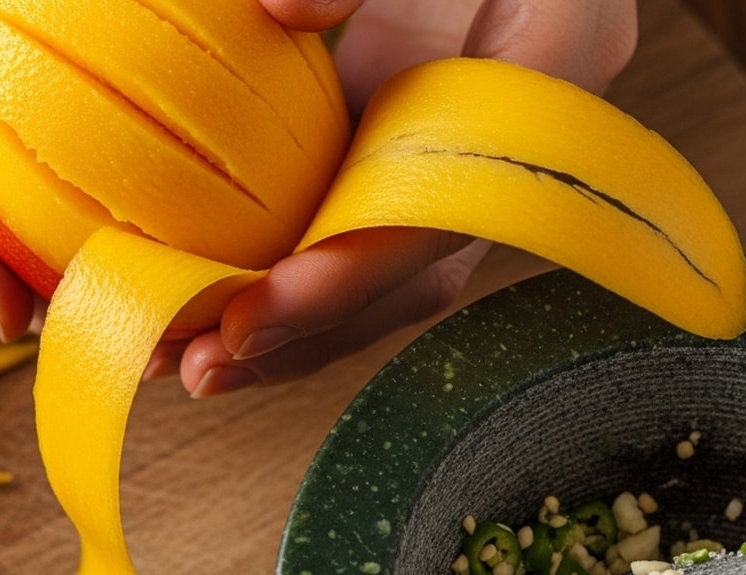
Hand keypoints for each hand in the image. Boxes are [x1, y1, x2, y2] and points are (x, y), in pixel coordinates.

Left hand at [157, 0, 638, 395]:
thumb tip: (280, 13)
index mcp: (557, 50)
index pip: (450, 196)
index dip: (351, 273)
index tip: (249, 314)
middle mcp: (530, 126)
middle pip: (421, 264)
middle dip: (308, 333)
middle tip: (198, 368)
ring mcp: (484, 146)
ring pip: (397, 268)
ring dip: (294, 325)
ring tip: (188, 362)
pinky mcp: (433, 147)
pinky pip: (370, 227)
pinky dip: (294, 271)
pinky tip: (216, 303)